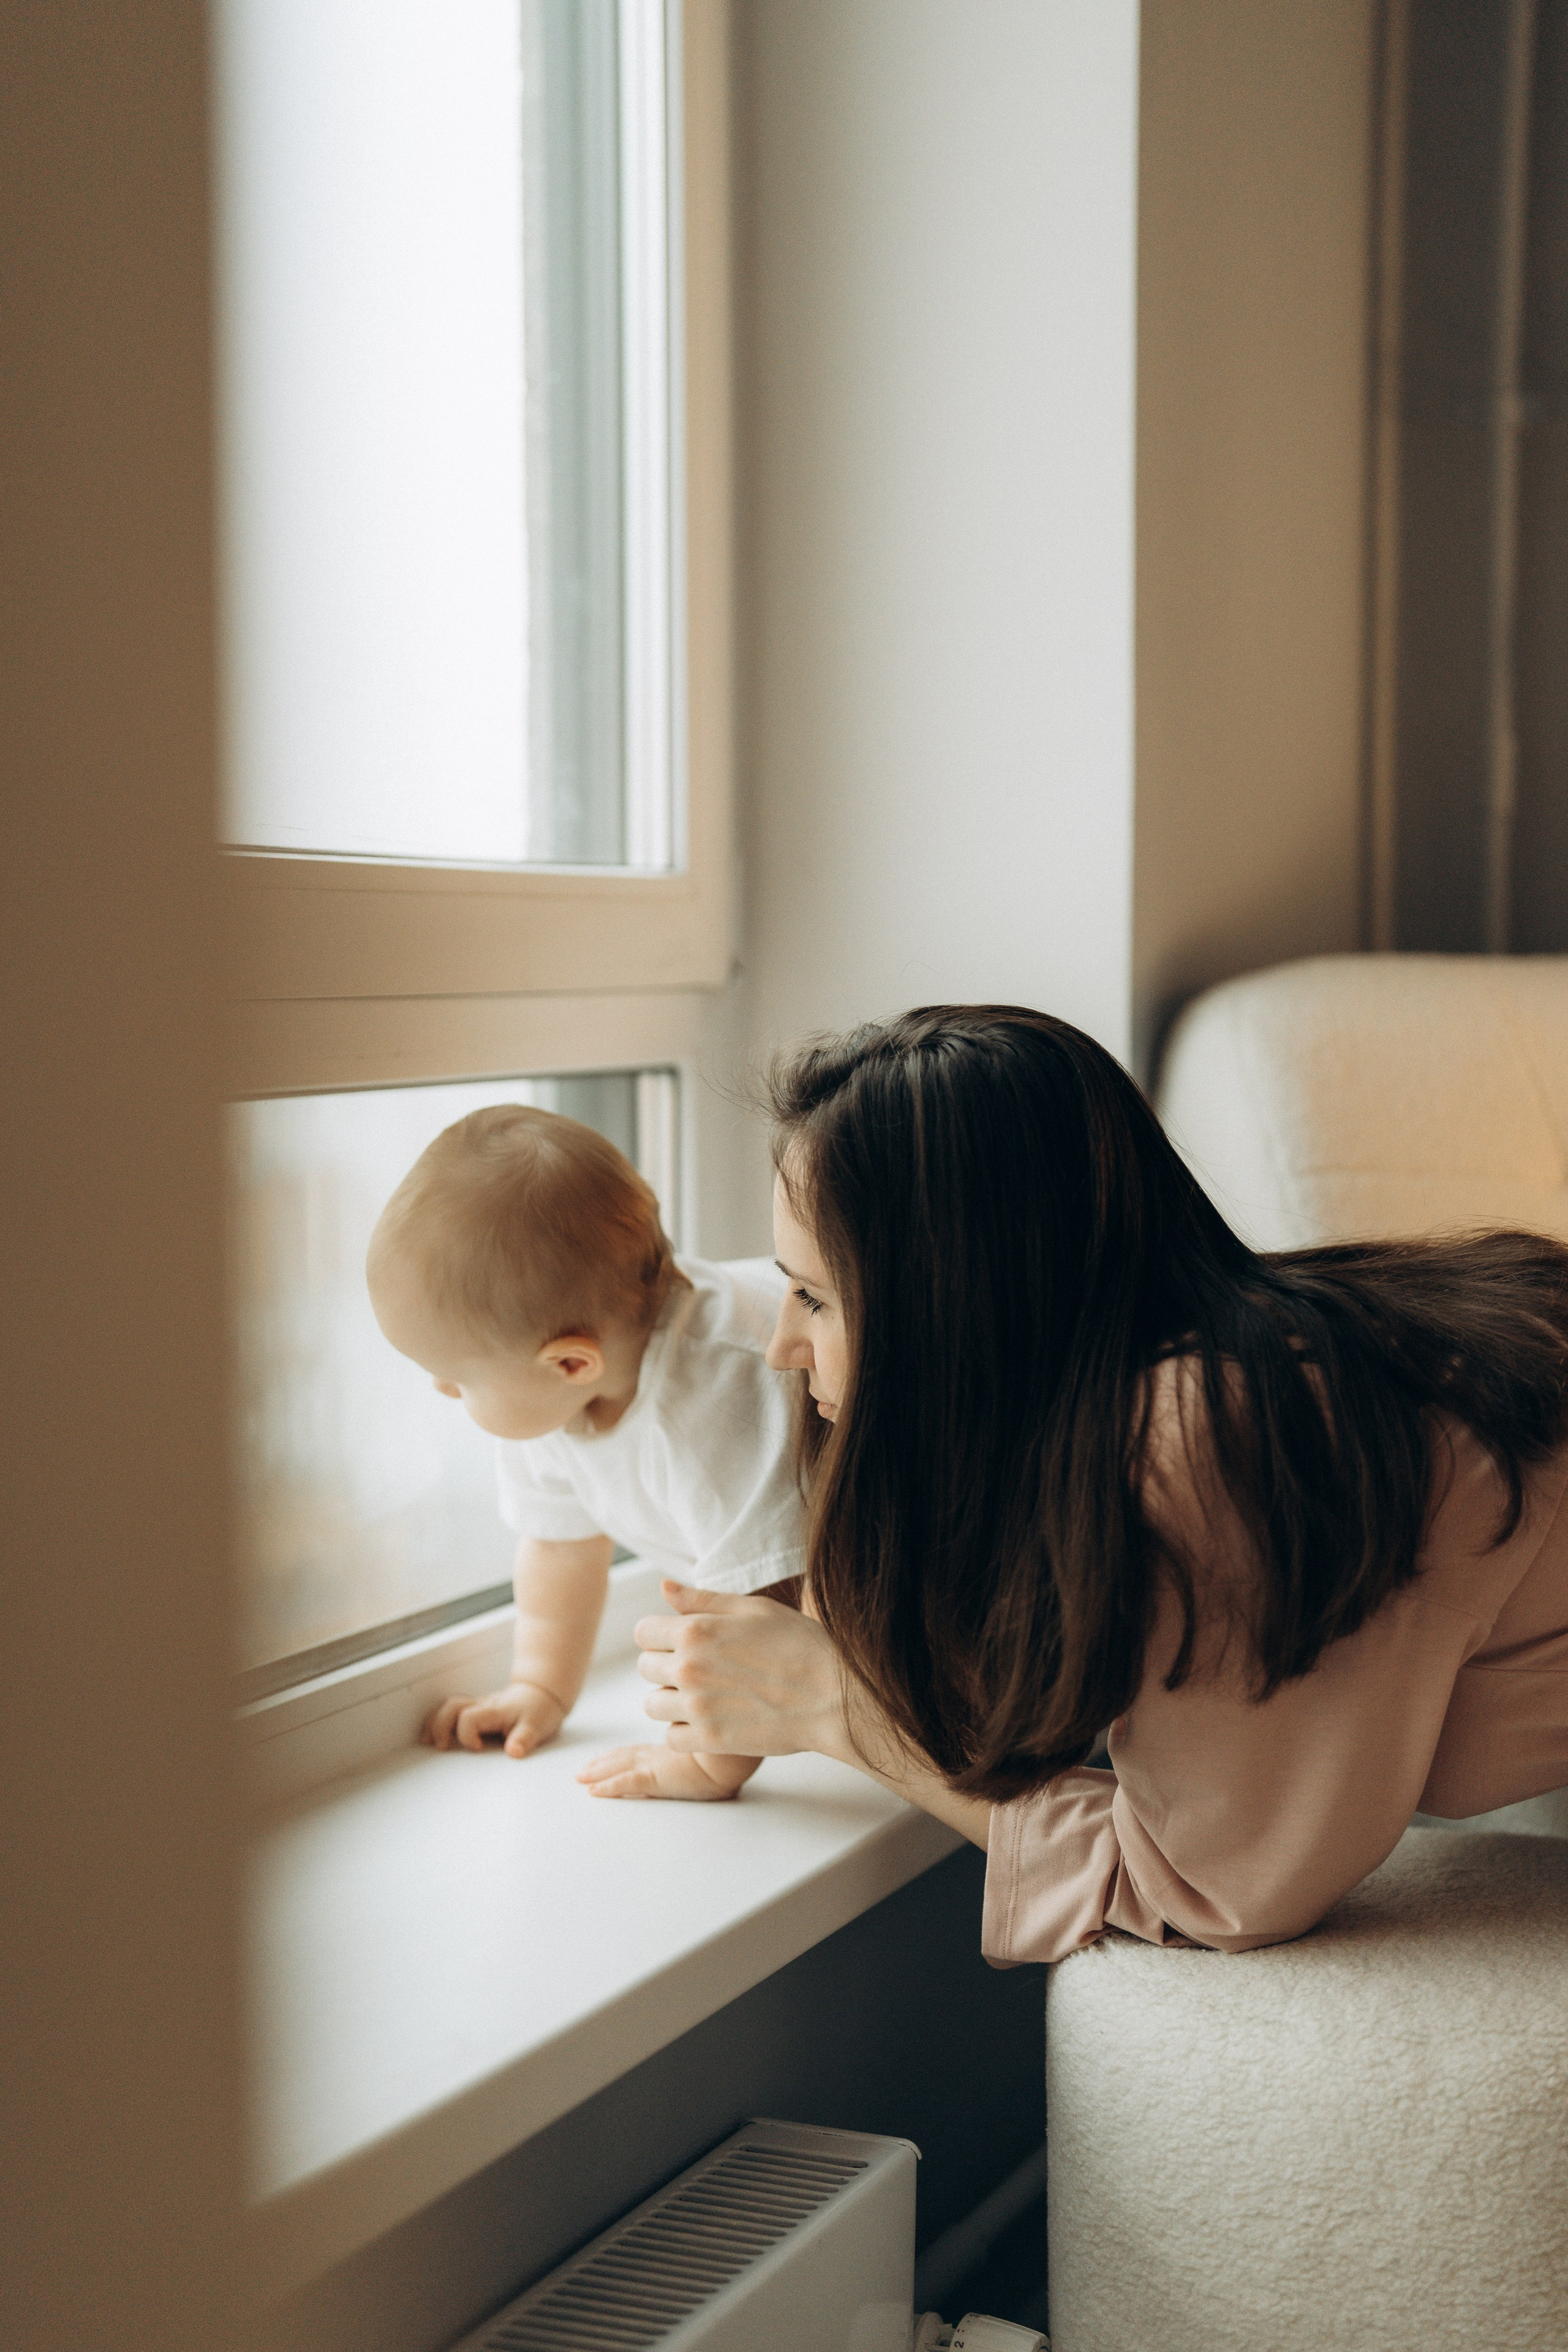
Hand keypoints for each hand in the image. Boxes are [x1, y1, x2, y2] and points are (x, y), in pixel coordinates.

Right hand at [421, 1679, 565, 1757]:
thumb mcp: (537, 1726)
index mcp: (495, 1711)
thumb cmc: (539, 1710)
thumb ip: (524, 1739)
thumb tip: (514, 1752)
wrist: (543, 1694)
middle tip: (441, 1747)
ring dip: (435, 1721)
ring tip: (427, 1741)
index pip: (470, 1718)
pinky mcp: (477, 1710)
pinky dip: (439, 1719)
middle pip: (452, 1707)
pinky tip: (433, 1733)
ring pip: (449, 1705)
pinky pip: (453, 1710)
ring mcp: (478, 1706)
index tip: (478, 1749)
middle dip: (440, 1726)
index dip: (468, 1735)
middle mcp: (483, 1706)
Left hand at [576, 1744, 761, 1801]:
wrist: (739, 1756)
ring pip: (620, 1768)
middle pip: (626, 1757)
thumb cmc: (737, 1746)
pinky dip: (608, 1787)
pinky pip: (626, 1783)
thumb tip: (725, 1722)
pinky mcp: (657, 1778)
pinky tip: (593, 1792)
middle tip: (584, 1770)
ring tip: (581, 1779)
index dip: (622, 1753)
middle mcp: (664, 1755)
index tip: (607, 1756)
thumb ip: (712, 1731)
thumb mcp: (722, 1738)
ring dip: (599, 1773)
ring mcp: (659, 1765)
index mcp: (677, 1748)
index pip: (643, 1750)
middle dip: (604, 1763)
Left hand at [634, 1581, 848, 1759]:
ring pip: (653, 1705)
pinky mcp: (709, 1740)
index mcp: (696, 1631)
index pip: (643, 1632)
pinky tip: (710, 1719)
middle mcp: (688, 1669)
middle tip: (701, 1668)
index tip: (682, 1640)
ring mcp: (697, 1707)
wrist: (833, 1695)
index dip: (661, 1634)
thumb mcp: (753, 1608)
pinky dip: (684, 1731)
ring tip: (704, 1695)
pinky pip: (671, 1738)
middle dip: (665, 1665)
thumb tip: (664, 1587)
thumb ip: (703, 1599)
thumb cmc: (799, 1644)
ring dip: (672, 1700)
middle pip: (645, 1668)